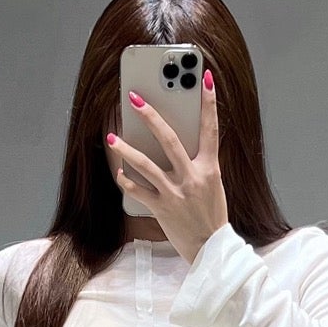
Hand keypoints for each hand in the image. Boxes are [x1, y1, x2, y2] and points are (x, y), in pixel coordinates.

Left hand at [106, 68, 227, 262]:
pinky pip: (138, 191)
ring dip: (127, 149)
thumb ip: (200, 162)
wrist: (211, 249)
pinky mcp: (162, 209)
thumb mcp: (214, 184)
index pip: (210, 128)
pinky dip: (127, 181)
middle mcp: (193, 177)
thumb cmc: (212, 215)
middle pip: (170, 139)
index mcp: (210, 168)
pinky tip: (120, 173)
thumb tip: (182, 140)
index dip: (209, 102)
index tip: (203, 77)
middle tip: (136, 99)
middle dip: (152, 117)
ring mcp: (175, 193)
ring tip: (113, 137)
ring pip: (146, 164)